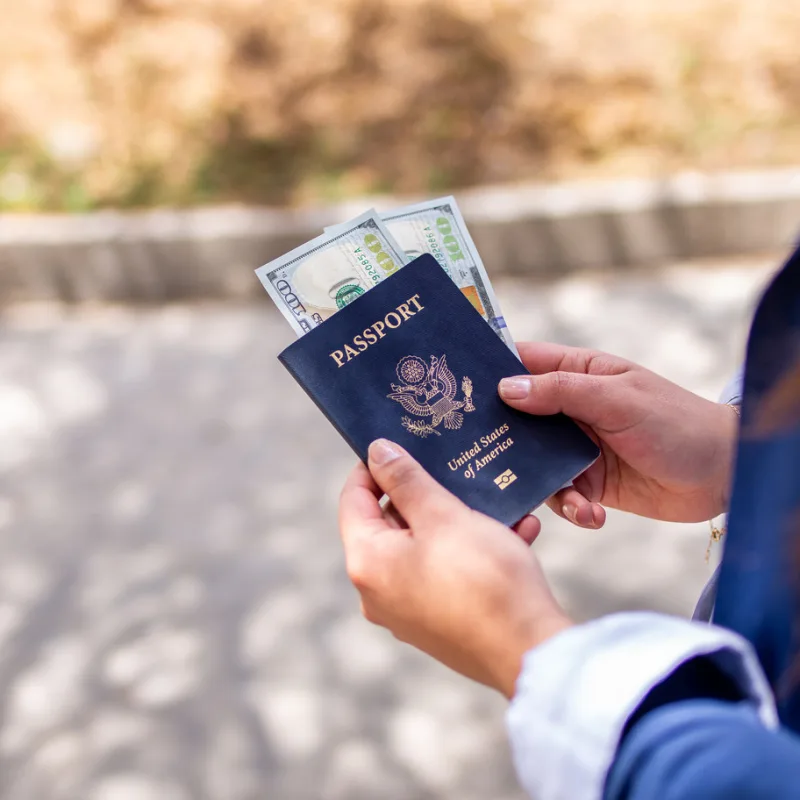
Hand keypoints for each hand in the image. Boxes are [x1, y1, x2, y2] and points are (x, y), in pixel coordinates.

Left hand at [338, 439, 571, 697]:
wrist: (530, 652)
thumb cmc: (483, 579)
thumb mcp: (443, 515)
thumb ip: (406, 480)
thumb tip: (377, 452)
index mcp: (367, 563)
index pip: (353, 499)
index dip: (373, 466)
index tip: (400, 443)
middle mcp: (378, 592)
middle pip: (390, 524)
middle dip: (427, 493)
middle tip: (455, 468)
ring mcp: (408, 611)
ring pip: (427, 546)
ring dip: (460, 519)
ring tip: (496, 501)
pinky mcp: (439, 622)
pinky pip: (448, 572)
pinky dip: (474, 550)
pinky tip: (517, 533)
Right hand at [499, 343, 738, 524]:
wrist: (723, 475)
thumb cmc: (676, 422)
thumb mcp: (617, 399)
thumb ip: (561, 392)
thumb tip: (505, 389)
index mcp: (577, 372)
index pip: (522, 363)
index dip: (490, 371)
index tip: (457, 388)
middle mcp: (570, 408)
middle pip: (517, 417)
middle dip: (502, 438)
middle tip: (481, 455)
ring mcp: (577, 446)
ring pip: (534, 461)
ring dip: (543, 484)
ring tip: (571, 501)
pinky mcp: (588, 482)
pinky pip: (561, 494)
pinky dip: (572, 508)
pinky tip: (593, 516)